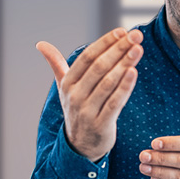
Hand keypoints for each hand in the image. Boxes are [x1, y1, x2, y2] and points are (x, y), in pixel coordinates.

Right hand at [36, 28, 144, 161]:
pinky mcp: (101, 125)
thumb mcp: (64, 87)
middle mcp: (75, 96)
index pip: (87, 57)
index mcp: (67, 83)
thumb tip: (41, 44)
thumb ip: (56, 64)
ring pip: (108, 83)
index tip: (121, 31)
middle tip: (136, 36)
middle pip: (99, 67)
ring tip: (138, 49)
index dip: (104, 43)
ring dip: (124, 64)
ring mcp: (87, 111)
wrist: (79, 146)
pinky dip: (124, 87)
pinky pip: (114, 103)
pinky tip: (134, 72)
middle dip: (119, 49)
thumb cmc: (76, 110)